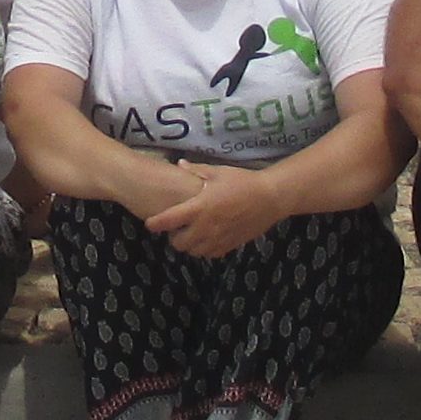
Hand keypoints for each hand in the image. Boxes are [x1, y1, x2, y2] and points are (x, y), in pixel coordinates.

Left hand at [144, 163, 283, 259]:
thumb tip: (178, 164)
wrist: (270, 198)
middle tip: (176, 228)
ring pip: (193, 252)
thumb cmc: (243, 182)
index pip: (169, 220)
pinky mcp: (230, 245)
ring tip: (192, 233)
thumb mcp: (218, 172)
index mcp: (199, 207)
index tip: (150, 223)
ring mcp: (218, 238)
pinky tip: (208, 238)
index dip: (155, 224)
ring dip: (189, 245)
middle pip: (178, 243)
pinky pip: (210, 254)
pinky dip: (205, 249)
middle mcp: (206, 226)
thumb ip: (196, 171)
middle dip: (173, 237)